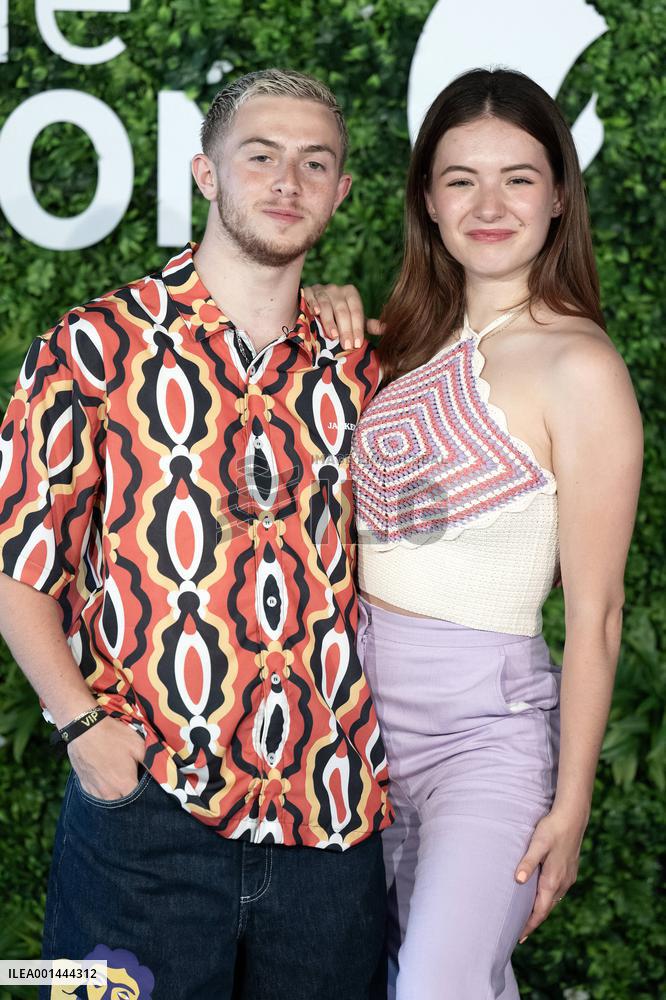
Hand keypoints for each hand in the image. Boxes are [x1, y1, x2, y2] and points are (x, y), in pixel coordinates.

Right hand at [68, 715, 145, 799]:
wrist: (84, 729)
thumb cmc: (113, 735)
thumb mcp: (138, 744)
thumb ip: (151, 762)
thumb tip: (160, 773)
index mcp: (125, 785)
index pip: (139, 800)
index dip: (145, 793)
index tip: (145, 783)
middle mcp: (109, 793)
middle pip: (124, 803)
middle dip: (130, 795)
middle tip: (133, 780)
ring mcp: (94, 791)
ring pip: (109, 801)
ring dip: (116, 794)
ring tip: (119, 780)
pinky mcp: (84, 786)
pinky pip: (97, 795)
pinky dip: (103, 790)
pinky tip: (106, 779)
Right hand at [304, 283, 382, 348]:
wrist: (315, 304)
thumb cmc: (337, 314)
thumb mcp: (353, 318)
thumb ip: (368, 324)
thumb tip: (387, 329)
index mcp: (351, 293)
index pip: (356, 311)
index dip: (357, 328)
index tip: (357, 344)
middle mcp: (337, 289)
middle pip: (342, 310)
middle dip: (345, 329)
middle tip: (346, 346)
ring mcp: (322, 289)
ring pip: (327, 305)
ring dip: (330, 322)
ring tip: (333, 336)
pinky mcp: (308, 291)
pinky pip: (311, 297)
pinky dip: (313, 305)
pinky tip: (315, 313)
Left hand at [515, 808, 586, 941]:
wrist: (573, 817)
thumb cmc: (552, 829)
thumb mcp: (538, 843)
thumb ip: (528, 861)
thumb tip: (518, 880)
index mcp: (553, 880)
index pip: (540, 911)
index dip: (529, 925)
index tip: (519, 937)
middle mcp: (562, 883)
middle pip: (546, 909)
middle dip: (533, 921)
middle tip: (519, 933)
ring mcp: (568, 878)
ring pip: (552, 900)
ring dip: (541, 910)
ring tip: (528, 918)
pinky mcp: (570, 871)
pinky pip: (557, 891)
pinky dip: (547, 899)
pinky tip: (541, 896)